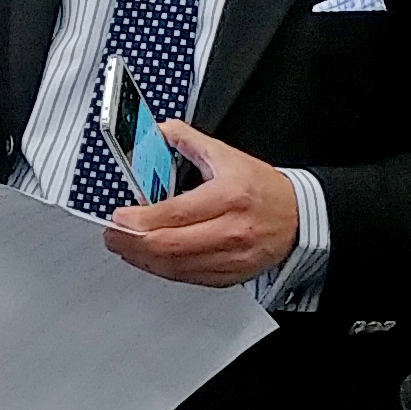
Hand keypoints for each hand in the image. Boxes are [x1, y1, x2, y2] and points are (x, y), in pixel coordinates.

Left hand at [105, 120, 298, 287]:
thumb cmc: (263, 189)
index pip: (174, 214)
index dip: (140, 219)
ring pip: (176, 267)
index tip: (119, 217)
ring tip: (125, 247)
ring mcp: (230, 257)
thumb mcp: (227, 156)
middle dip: (132, 243)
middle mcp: (230, 230)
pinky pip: (189, 278)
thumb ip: (188, 140)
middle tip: (113, 235)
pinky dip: (164, 270)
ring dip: (143, 259)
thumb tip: (158, 131)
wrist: (297, 217)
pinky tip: (150, 260)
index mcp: (228, 197)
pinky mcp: (229, 275)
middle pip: (170, 246)